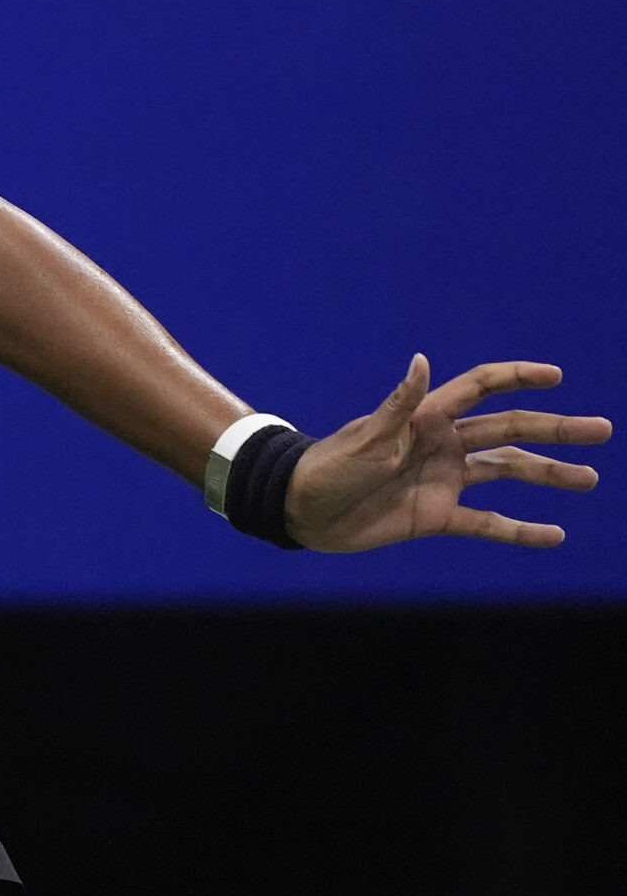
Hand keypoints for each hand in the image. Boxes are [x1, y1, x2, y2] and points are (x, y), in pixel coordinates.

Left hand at [285, 356, 605, 551]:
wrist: (300, 510)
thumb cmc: (328, 466)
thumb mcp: (368, 437)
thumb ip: (401, 404)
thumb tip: (423, 361)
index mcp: (426, 418)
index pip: (481, 389)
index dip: (517, 378)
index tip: (556, 376)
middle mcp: (442, 445)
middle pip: (509, 430)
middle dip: (555, 430)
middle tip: (602, 430)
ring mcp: (443, 480)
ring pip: (508, 473)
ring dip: (549, 475)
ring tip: (590, 478)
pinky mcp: (437, 516)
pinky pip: (488, 524)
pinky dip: (520, 530)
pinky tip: (554, 534)